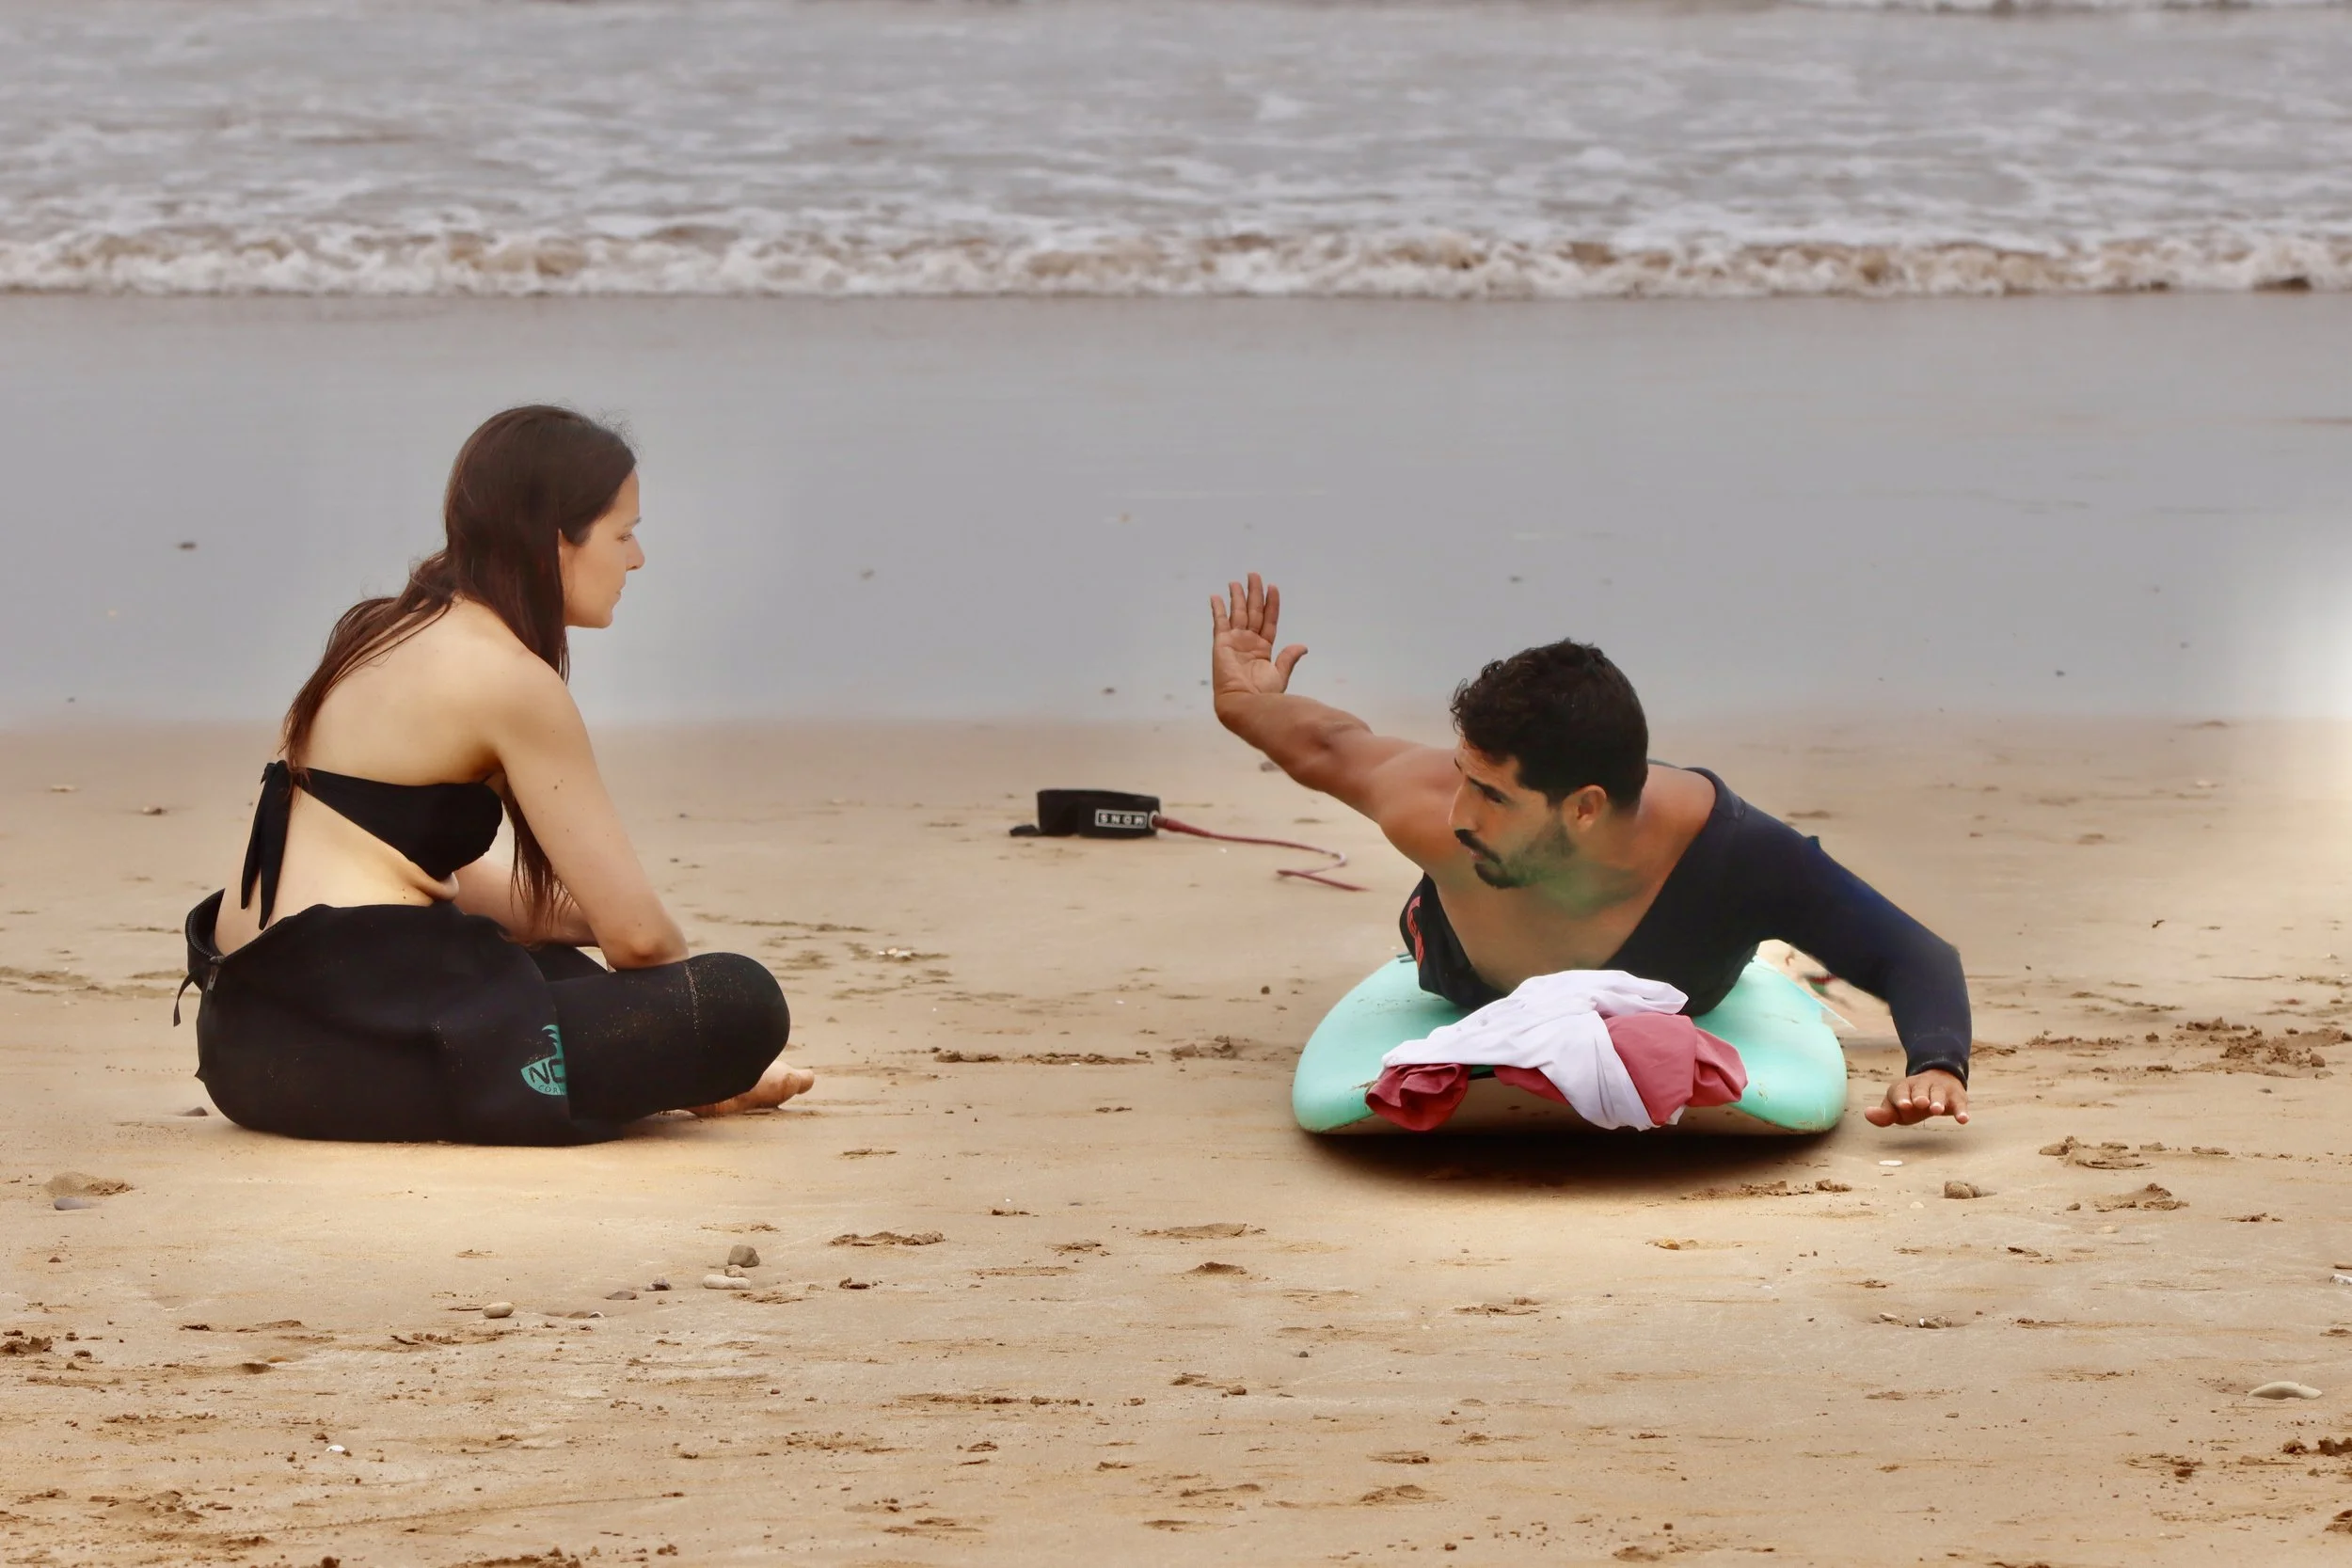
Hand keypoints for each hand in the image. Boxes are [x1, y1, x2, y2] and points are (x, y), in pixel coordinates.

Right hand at [1211, 572, 1307, 705]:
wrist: (1244, 703)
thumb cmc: (1262, 694)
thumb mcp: (1280, 674)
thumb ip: (1288, 658)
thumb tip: (1303, 646)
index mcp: (1263, 648)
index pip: (1268, 620)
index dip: (1271, 604)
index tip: (1273, 587)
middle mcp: (1248, 642)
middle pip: (1252, 612)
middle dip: (1254, 593)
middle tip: (1254, 574)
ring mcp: (1235, 641)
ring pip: (1237, 613)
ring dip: (1237, 596)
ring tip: (1237, 581)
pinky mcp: (1221, 643)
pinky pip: (1219, 622)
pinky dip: (1217, 609)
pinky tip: (1216, 596)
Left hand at [1864, 1069, 1968, 1127]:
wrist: (1939, 1080)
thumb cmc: (1912, 1101)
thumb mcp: (1897, 1108)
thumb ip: (1884, 1114)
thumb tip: (1867, 1113)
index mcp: (1904, 1088)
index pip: (1900, 1091)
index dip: (1902, 1098)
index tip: (1903, 1105)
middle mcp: (1922, 1085)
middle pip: (1920, 1089)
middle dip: (1920, 1096)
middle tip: (1920, 1103)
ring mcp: (1940, 1089)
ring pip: (1938, 1093)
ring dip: (1937, 1101)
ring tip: (1936, 1110)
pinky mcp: (1957, 1096)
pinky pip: (1959, 1103)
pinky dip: (1961, 1111)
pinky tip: (1963, 1119)